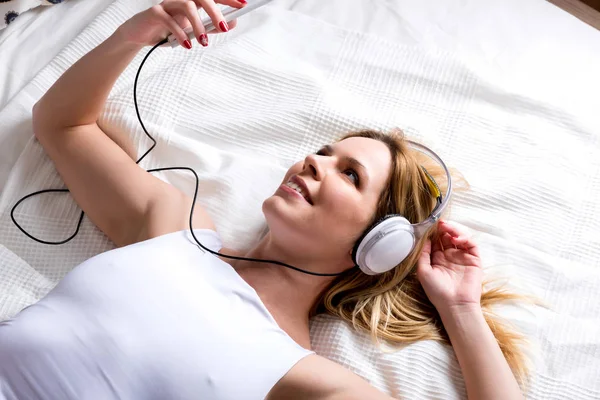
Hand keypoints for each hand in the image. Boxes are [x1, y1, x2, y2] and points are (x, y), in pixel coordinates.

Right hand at [118, 0, 244, 47]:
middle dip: (215, 13)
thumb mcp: (193, 31)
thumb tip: (231, 24)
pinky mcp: (154, 13)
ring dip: (198, 25)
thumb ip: (211, 28)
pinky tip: (187, 45)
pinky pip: (170, 20)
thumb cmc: (168, 31)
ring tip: (203, 42)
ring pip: (187, 6)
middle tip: (224, 29)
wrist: (141, 36)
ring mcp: (167, 4)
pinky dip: (180, 34)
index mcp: (192, 1)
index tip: (243, 4)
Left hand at [417, 221, 482, 315]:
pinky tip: (456, 239)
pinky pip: (471, 244)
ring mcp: (463, 258)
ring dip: (454, 231)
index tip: (431, 225)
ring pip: (460, 238)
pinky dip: (465, 238)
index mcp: (438, 260)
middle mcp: (451, 257)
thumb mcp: (423, 271)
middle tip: (440, 224)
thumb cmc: (437, 291)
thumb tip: (425, 240)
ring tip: (447, 228)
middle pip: (449, 237)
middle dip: (445, 229)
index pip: (437, 241)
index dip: (435, 233)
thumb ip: (423, 254)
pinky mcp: (474, 260)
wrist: (454, 305)